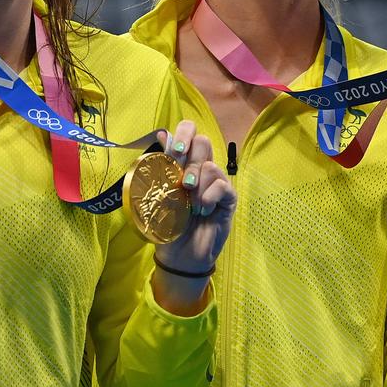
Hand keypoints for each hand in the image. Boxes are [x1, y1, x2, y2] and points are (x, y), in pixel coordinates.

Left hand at [151, 120, 236, 314]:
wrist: (180, 255)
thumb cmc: (167, 224)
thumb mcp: (159, 195)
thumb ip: (162, 166)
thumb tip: (162, 134)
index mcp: (182, 163)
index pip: (189, 132)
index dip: (185, 132)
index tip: (176, 148)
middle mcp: (200, 168)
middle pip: (203, 142)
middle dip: (190, 159)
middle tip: (182, 180)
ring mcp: (215, 182)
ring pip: (210, 165)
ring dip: (197, 185)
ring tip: (190, 204)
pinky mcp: (228, 198)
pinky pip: (222, 186)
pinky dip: (209, 197)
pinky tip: (203, 210)